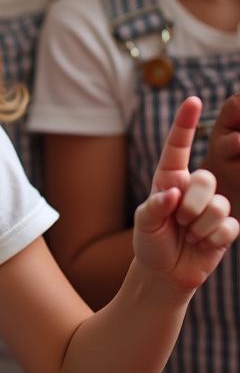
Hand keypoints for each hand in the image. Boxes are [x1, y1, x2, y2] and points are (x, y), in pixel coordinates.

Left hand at [133, 97, 238, 293]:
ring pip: (219, 204)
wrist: (164, 271)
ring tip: (187, 234)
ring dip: (199, 225)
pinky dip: (211, 239)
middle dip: (191, 204)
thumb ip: (154, 207)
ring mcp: (212, 207)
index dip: (185, 123)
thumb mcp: (143, 223)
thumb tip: (172, 194)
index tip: (193, 100)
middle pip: (206, 179)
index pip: (178, 147)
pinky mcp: (226, 227)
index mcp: (169, 178)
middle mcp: (193, 188)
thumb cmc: (150, 241)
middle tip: (177, 221)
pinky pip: (229, 226)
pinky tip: (201, 244)